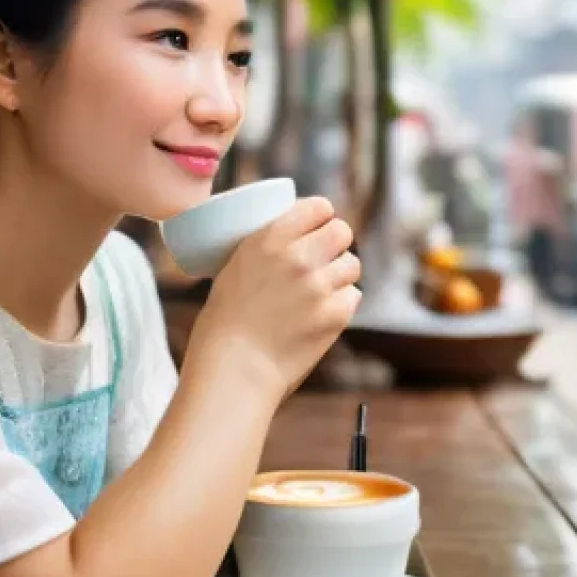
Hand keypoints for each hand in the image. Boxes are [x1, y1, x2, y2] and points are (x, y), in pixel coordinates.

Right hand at [187, 197, 360, 399]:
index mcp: (270, 238)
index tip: (318, 225)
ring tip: (324, 286)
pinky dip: (342, 303)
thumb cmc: (223, 325)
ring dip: (341, 273)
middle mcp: (299, 257)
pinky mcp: (335, 315)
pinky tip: (324, 311)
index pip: (318, 207)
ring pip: (352, 264)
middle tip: (326, 255)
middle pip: (342, 231)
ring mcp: (320, 286)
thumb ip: (264, 253)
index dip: (321, 215)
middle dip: (337, 241)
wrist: (234, 370)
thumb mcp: (234, 269)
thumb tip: (286, 245)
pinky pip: (353, 296)